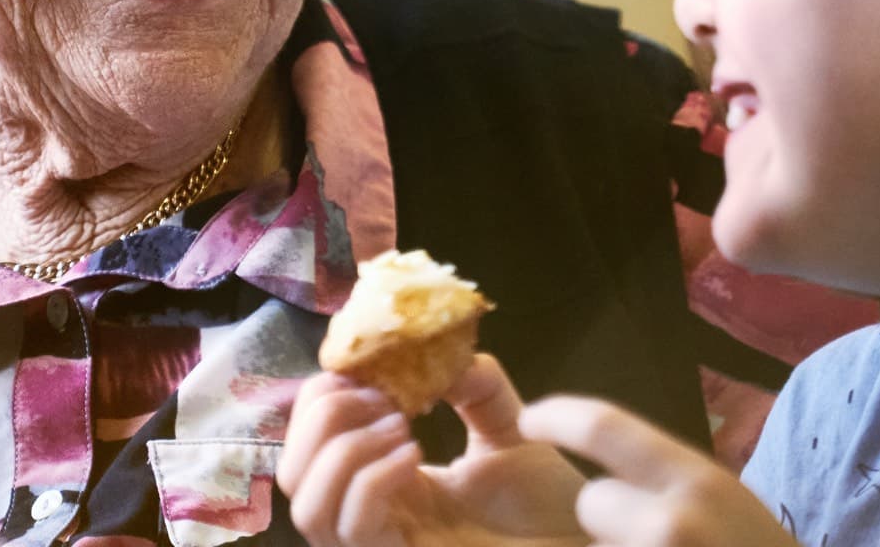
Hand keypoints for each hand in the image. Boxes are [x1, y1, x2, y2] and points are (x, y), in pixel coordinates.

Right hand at [281, 353, 587, 546]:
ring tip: (399, 424)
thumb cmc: (551, 504)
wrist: (588, 542)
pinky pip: (353, 527)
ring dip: (342, 450)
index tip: (367, 365)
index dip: (322, 394)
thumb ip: (475, 386)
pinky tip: (413, 454)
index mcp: (384, 481)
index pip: (310, 438)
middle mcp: (371, 517)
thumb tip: (437, 352)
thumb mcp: (509, 428)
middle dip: (320, 418)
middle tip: (378, 396)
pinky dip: (371, 480)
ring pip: (307, 506)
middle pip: (291, 473)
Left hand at [518, 397, 797, 546]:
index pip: (603, 427)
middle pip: (591, 501)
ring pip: (596, 546)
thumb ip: (668, 480)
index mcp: (701, 481)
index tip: (529, 419)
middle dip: (606, 518)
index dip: (557, 417)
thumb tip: (599, 475)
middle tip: (652, 535)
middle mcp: (675, 524)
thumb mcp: (725, 501)